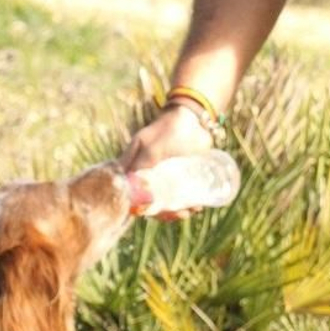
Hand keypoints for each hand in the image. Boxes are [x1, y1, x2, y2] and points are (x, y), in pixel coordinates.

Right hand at [119, 106, 214, 220]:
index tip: (154, 213)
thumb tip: (130, 190)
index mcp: (135, 166)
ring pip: (168, 200)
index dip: (141, 207)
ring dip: (178, 210)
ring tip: (193, 210)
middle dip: (165, 212)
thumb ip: (141, 164)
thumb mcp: (151, 147)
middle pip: (152, 200)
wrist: (194, 117)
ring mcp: (166, 174)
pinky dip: (189, 202)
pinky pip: (183, 193)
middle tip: (180, 214)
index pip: (132, 193)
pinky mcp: (182, 174)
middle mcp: (148, 172)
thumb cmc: (169, 129)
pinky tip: (199, 206)